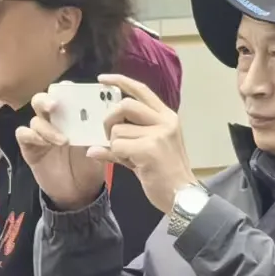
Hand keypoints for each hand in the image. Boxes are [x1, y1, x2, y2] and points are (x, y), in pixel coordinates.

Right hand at [19, 93, 108, 210]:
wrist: (78, 194)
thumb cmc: (89, 167)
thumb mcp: (98, 149)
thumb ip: (98, 134)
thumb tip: (102, 120)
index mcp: (70, 117)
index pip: (63, 95)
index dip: (65, 89)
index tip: (71, 89)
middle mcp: (52, 121)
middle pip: (41, 101)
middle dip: (46, 100)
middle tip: (55, 106)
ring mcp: (39, 135)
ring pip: (34, 119)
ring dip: (47, 128)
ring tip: (63, 141)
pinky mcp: (29, 148)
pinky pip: (23, 134)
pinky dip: (32, 136)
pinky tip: (45, 144)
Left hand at [91, 75, 198, 213]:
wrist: (182, 195)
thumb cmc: (165, 174)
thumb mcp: (146, 152)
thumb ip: (123, 143)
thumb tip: (92, 148)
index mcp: (166, 117)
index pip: (141, 90)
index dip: (120, 81)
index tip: (102, 80)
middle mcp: (164, 121)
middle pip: (124, 105)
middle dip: (109, 120)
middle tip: (110, 137)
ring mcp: (158, 134)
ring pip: (117, 130)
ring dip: (115, 145)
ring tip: (129, 157)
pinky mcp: (149, 148)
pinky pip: (117, 146)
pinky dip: (117, 156)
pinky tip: (131, 164)